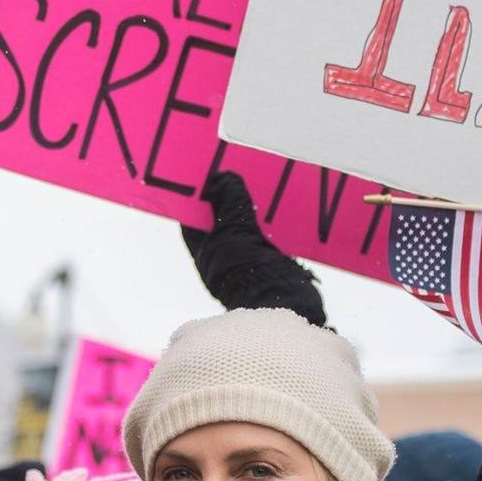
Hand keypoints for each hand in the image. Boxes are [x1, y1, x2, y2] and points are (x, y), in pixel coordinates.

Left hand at [179, 171, 326, 326]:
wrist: (287, 308)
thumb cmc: (252, 276)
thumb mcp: (235, 230)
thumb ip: (229, 202)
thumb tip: (221, 178)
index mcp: (206, 254)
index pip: (194, 220)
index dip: (198, 196)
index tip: (206, 174)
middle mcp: (224, 261)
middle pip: (222, 221)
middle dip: (230, 198)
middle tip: (239, 172)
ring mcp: (250, 265)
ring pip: (249, 229)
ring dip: (257, 209)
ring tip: (265, 185)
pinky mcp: (275, 267)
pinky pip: (272, 238)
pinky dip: (276, 223)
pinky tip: (286, 209)